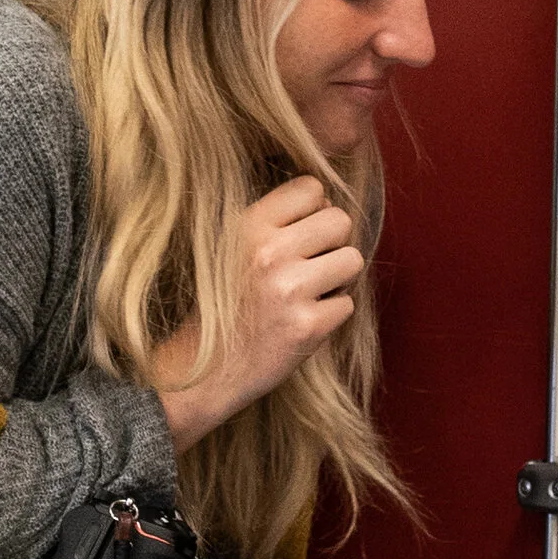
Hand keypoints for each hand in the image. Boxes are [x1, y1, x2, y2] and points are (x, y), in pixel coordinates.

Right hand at [155, 176, 363, 451]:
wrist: (204, 370)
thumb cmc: (225, 305)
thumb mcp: (232, 247)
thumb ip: (274, 221)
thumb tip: (329, 201)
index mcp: (248, 226)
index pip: (311, 188)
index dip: (313, 211)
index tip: (298, 237)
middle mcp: (268, 253)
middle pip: (340, 221)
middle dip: (332, 245)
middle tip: (309, 269)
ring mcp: (289, 290)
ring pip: (353, 260)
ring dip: (338, 279)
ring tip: (308, 294)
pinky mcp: (306, 326)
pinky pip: (347, 304)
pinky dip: (331, 315)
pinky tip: (303, 322)